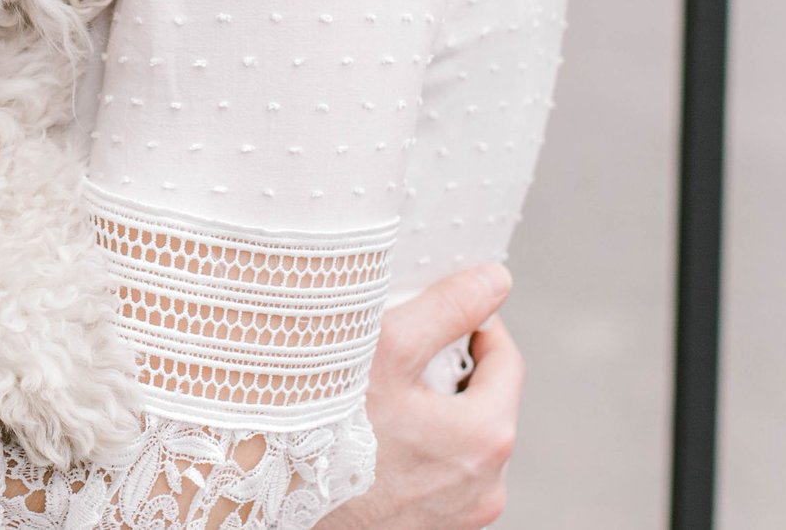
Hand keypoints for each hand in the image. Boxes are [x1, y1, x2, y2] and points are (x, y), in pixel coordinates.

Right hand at [329, 264, 521, 529]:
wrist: (278, 500)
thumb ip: (446, 309)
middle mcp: (485, 485)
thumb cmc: (329, 434)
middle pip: (483, 405)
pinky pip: (438, 477)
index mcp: (487, 437)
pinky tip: (376, 441)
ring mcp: (461, 514)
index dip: (478, 326)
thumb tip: (494, 281)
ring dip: (434, 417)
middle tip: (402, 358)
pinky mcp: (433, 529)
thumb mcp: (386, 350)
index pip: (507, 362)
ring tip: (383, 403)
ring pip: (460, 444)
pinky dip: (417, 453)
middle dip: (451, 375)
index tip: (449, 313)